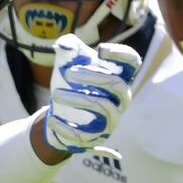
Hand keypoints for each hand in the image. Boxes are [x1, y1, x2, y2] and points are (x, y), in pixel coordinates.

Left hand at [44, 34, 141, 158]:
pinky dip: (65, 127)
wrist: (60, 114)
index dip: (121, 54)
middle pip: (117, 85)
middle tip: (68, 72)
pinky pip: (84, 134)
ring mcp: (110, 120)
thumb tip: (64, 45)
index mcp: (118, 76)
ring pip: (102, 106)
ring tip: (55, 94)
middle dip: (93, 76)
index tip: (100, 50)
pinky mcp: (95, 137)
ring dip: (77, 98)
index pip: (132, 63)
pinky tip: (51, 118)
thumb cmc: (71, 82)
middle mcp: (120, 99)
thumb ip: (68, 48)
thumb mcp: (68, 62)